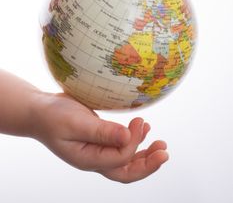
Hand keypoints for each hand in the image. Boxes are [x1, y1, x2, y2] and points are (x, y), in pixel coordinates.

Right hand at [32, 92, 168, 182]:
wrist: (40, 111)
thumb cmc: (53, 116)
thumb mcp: (76, 123)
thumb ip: (102, 132)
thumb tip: (128, 138)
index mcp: (88, 160)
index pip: (119, 159)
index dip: (133, 143)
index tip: (140, 122)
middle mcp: (95, 159)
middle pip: (126, 171)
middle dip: (148, 164)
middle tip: (164, 152)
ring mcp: (98, 150)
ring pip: (126, 161)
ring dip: (145, 154)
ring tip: (161, 144)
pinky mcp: (100, 139)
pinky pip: (120, 146)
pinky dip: (134, 141)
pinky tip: (143, 129)